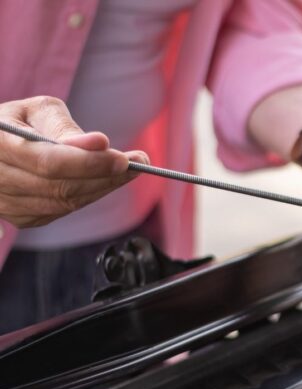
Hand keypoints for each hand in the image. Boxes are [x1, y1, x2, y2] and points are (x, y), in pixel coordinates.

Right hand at [0, 96, 147, 227]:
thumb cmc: (18, 122)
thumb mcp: (37, 111)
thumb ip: (63, 127)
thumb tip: (98, 144)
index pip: (49, 162)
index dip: (89, 163)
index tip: (124, 159)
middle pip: (60, 187)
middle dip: (105, 176)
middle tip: (140, 162)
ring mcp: (6, 204)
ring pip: (64, 203)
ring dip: (103, 187)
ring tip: (130, 169)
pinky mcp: (22, 218)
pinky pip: (63, 210)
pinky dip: (90, 195)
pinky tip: (107, 180)